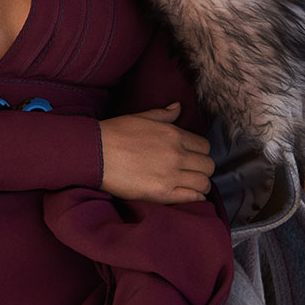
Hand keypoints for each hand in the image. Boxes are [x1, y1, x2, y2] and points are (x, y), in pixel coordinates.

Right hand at [99, 102, 213, 203]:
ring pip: (204, 183)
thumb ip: (164, 114)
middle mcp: (176, 154)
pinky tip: (188, 195)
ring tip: (191, 185)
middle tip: (192, 171)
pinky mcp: (162, 193)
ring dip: (200, 184)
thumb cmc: (115, 133)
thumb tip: (178, 107)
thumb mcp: (141, 117)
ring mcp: (171, 175)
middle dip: (202, 168)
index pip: (204, 146)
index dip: (200, 152)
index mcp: (173, 135)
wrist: (95, 153)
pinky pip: (192, 198)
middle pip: (208, 165)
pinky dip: (195, 197)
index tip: (191, 157)